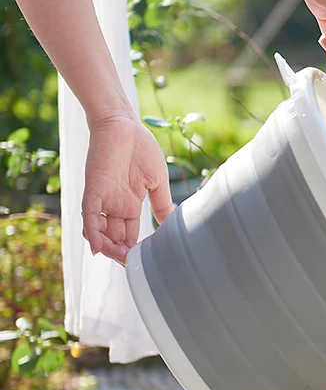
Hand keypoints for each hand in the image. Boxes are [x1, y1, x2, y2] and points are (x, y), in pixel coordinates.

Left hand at [82, 113, 172, 264]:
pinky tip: (98, 247)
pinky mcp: (93, 190)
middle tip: (132, 264)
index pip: (130, 234)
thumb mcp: (157, 182)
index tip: (146, 262)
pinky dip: (92, 233)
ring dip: (108, 248)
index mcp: (130, 204)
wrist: (123, 124)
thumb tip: (172, 224)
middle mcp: (115, 206)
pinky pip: (89, 216)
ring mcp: (103, 199)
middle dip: (122, 254)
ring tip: (120, 258)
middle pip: (114, 238)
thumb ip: (162, 204)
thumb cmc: (141, 148)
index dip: (135, 250)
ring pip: (100, 232)